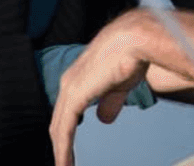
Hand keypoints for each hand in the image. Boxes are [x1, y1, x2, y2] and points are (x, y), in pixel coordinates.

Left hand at [49, 11, 150, 165]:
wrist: (135, 39)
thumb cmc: (132, 55)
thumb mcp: (120, 84)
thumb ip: (110, 101)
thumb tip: (103, 119)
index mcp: (79, 77)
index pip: (67, 110)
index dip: (66, 130)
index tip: (69, 149)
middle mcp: (69, 81)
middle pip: (59, 120)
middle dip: (60, 144)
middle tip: (64, 164)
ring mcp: (70, 89)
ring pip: (58, 128)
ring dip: (61, 152)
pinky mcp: (74, 97)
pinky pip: (64, 130)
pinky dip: (63, 150)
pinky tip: (64, 164)